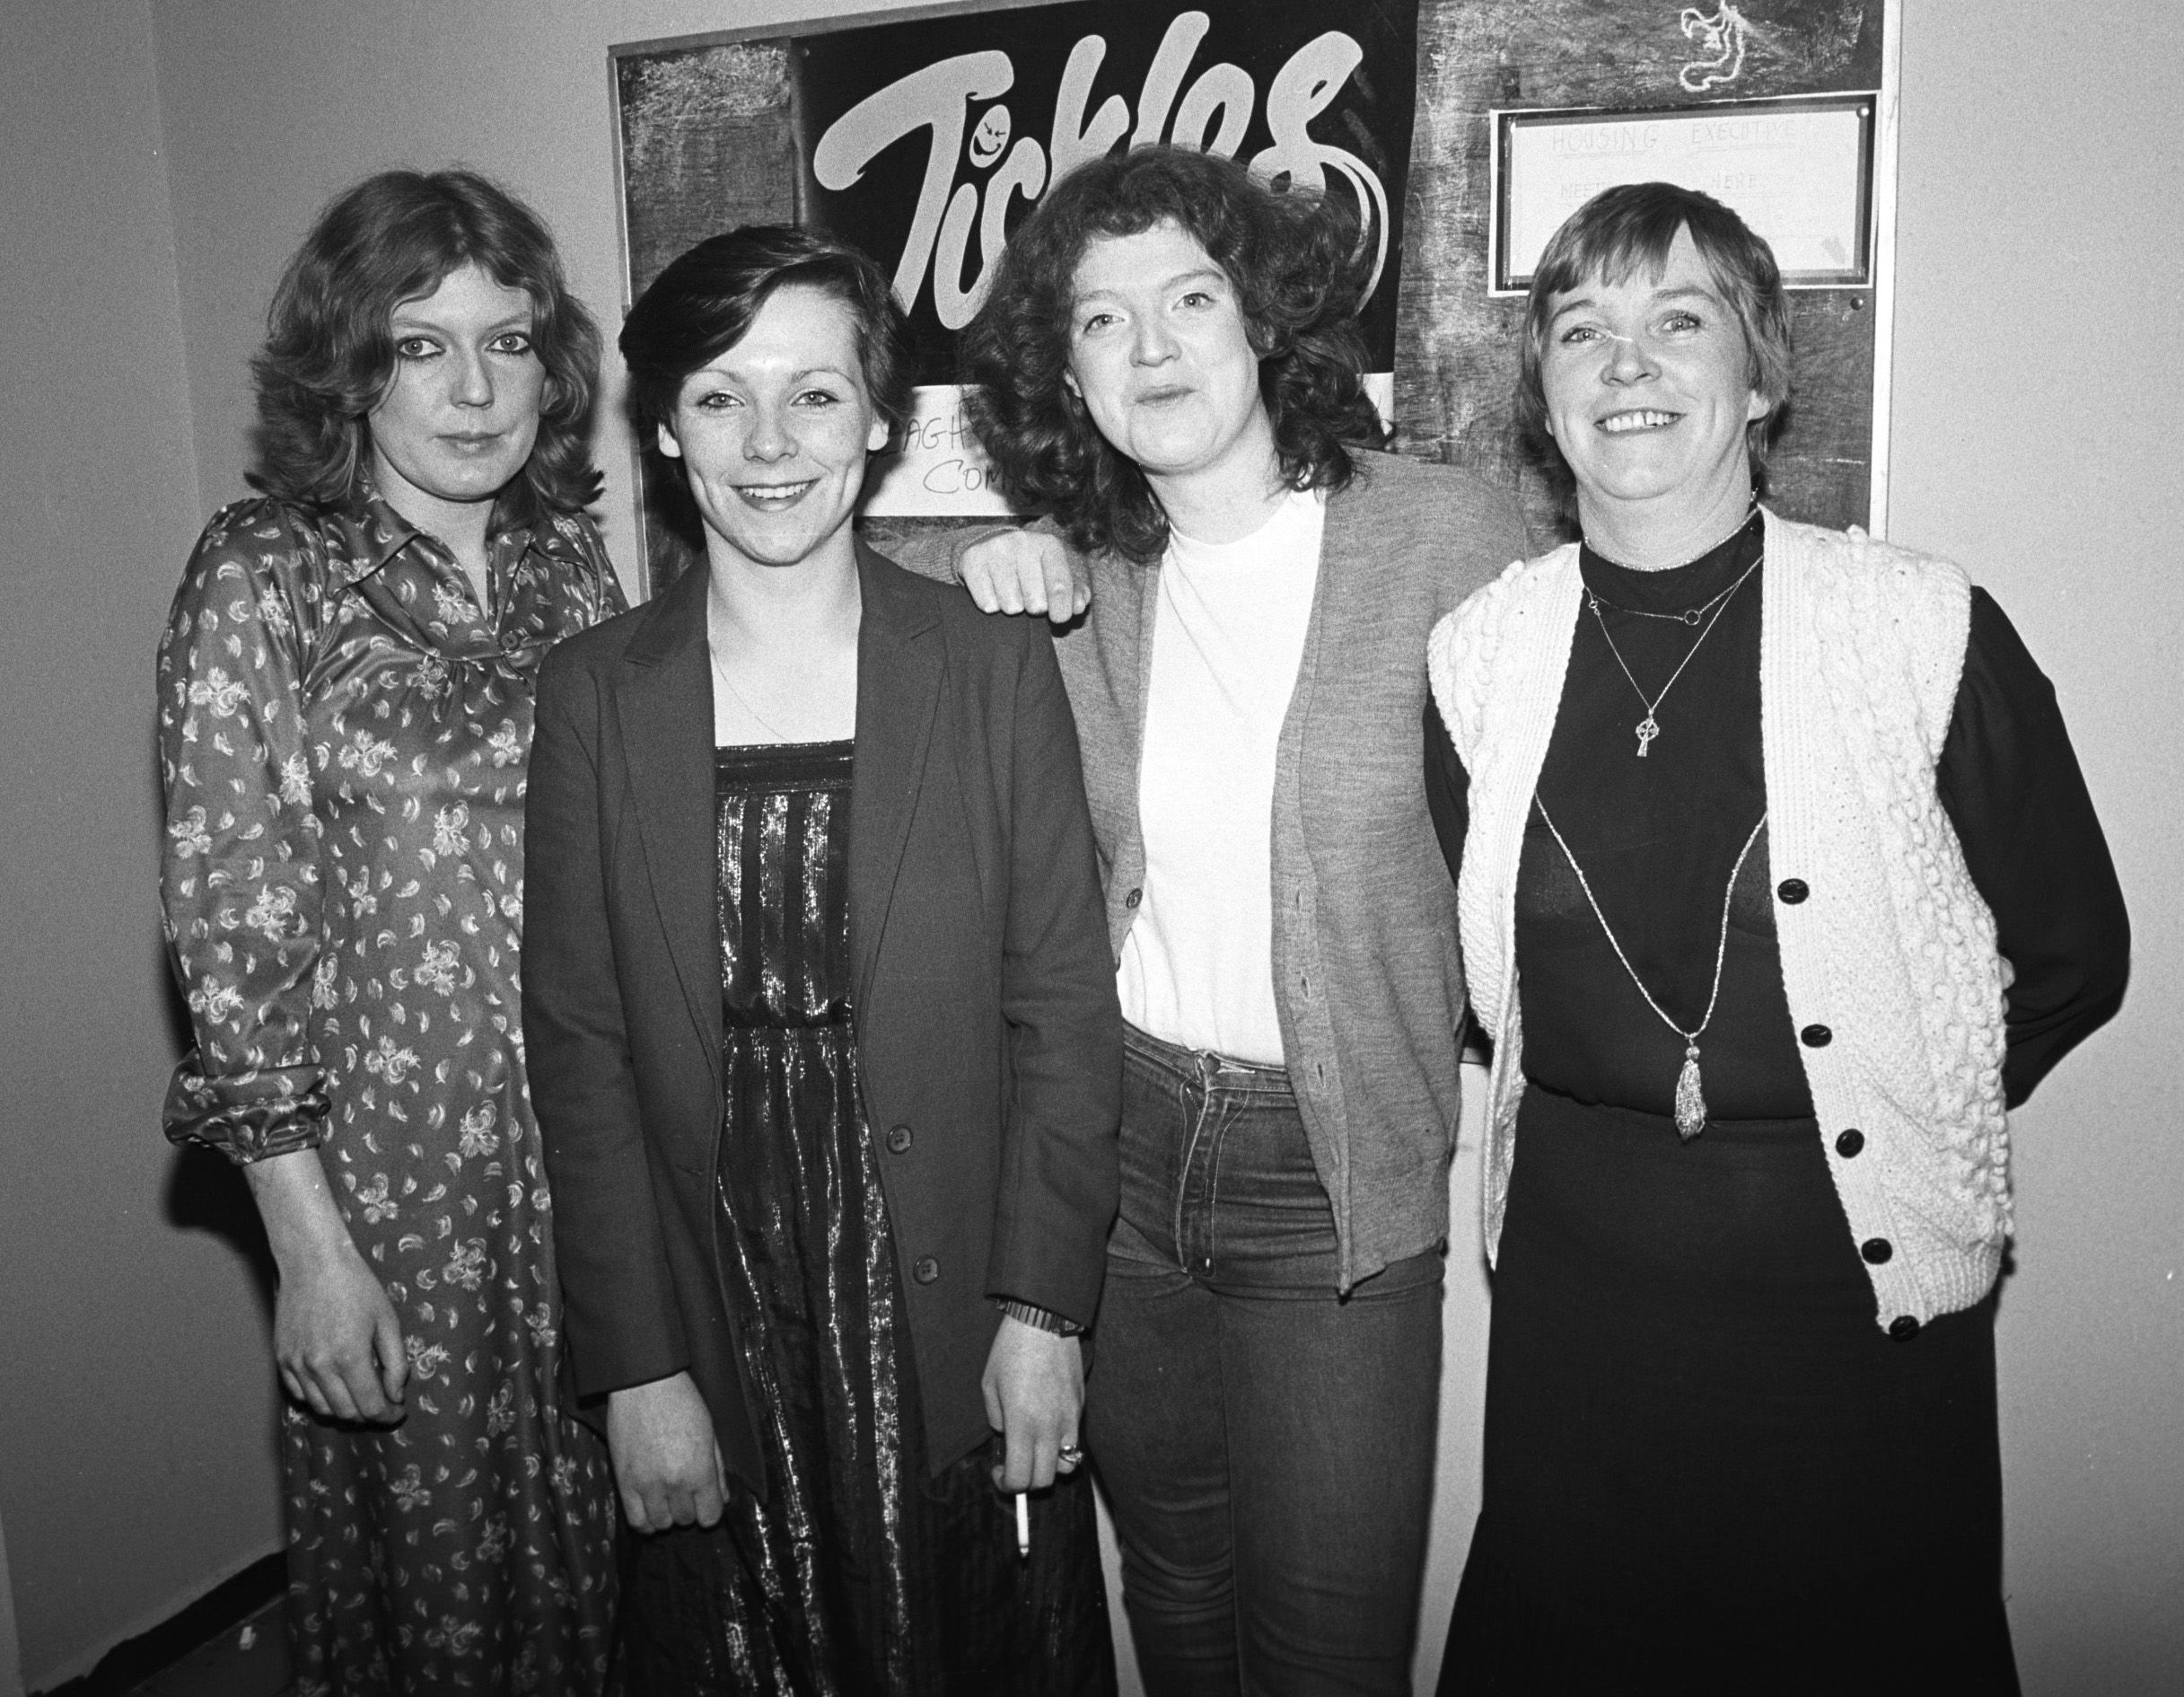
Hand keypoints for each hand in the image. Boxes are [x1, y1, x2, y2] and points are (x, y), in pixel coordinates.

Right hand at [271, 1241, 407, 1423]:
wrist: (313, 1261)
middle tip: (383, 1404)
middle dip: (369, 1415)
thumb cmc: (356, 1286)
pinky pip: (299, 1394)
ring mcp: (296, 1364)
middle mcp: (319, 1366)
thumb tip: (396, 1394)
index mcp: (349, 1357)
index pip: (370, 1406)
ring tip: (361, 1397)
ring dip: (344, 1410)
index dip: (388, 1415)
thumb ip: (396, 1362)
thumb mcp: (387, 1320)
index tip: (398, 1412)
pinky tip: (334, 1387)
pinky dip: (319, 1398)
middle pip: (346, 1412)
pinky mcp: (282, 1358)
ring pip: (321, 1408)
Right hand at [608, 1372, 727, 1531]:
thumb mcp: (710, 1432)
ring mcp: (647, 1485)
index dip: (709, 1511)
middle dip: (688, 1508)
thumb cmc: (682, 1402)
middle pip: (685, 1519)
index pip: (710, 1516)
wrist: (645, 1385)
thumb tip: (722, 1498)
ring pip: (661, 1524)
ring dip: (666, 1514)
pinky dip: (645, 1521)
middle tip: (684, 1491)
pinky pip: (635, 1520)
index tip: (705, 1502)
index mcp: (700, 1471)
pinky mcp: (624, 1482)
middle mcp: (675, 1484)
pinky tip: (650, 1509)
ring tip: (666, 1497)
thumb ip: (717, 1470)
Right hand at [958, 530, 1089, 621]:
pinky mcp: (972, 561)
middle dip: (1034, 608)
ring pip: (1011, 606)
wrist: (991, 546)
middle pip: (1036, 603)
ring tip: (1011, 593)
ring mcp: (996, 550)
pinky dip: (992, 606)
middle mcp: (1023, 542)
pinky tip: (993, 592)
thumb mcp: (1056, 574)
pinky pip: (988, 604)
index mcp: (1049, 545)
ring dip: (1013, 608)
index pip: (1060, 587)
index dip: (1061, 610)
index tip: (1058, 618)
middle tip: (1029, 598)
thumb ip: (1074, 592)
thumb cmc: (1032, 568)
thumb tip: (1078, 606)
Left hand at [981, 1316, 1083, 1491]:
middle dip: (1026, 1482)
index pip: (1020, 1476)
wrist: (1045, 1320)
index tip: (999, 1472)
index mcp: (1022, 1423)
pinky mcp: (1079, 1406)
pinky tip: (1048, 1429)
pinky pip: (1074, 1440)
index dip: (1007, 1484)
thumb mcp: (989, 1384)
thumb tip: (1005, 1435)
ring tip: (1036, 1453)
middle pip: (1044, 1480)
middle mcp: (1049, 1426)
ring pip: (1067, 1465)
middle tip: (1014, 1467)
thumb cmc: (1012, 1349)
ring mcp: (1068, 1418)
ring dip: (1049, 1468)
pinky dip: (1062, 1446)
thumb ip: (997, 1418)